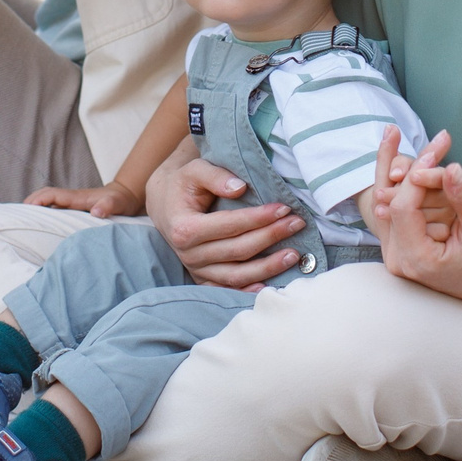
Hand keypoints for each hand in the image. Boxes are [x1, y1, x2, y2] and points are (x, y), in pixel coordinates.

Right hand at [25, 181, 142, 216]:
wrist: (125, 197)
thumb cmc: (120, 201)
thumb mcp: (118, 203)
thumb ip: (107, 206)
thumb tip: (95, 212)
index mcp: (76, 197)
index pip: (52, 194)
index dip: (38, 200)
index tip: (27, 208)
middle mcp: (70, 199)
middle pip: (44, 196)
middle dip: (29, 203)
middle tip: (15, 218)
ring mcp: (70, 204)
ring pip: (46, 203)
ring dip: (33, 209)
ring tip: (21, 224)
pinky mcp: (72, 210)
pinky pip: (53, 210)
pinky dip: (42, 215)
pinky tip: (38, 228)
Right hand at [149, 154, 305, 288]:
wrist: (165, 204)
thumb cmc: (183, 185)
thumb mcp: (194, 170)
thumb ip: (215, 176)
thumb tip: (240, 187)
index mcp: (185, 228)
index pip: (230, 225)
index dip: (259, 218)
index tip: (284, 208)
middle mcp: (189, 254)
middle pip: (238, 250)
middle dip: (271, 237)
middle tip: (296, 224)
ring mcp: (196, 270)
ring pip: (237, 275)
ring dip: (268, 267)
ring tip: (293, 255)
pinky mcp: (203, 279)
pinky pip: (228, 289)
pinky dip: (250, 289)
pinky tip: (271, 284)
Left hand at [372, 129, 461, 309]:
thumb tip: (450, 167)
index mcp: (416, 260)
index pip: (403, 208)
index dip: (416, 177)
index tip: (434, 154)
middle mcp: (397, 259)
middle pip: (390, 202)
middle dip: (409, 168)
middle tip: (431, 139)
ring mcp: (394, 253)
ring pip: (389, 201)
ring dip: (402, 171)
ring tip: (409, 137)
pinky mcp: (398, 244)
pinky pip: (394, 207)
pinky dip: (402, 182)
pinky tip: (401, 150)